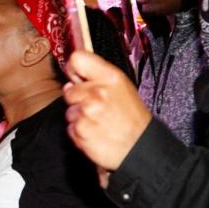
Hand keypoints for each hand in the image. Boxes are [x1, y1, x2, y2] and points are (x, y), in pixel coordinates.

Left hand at [63, 50, 151, 172]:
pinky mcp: (80, 130)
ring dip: (80, 118)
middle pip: (69, 91)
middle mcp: (97, 92)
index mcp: (110, 77)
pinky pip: (70, 128)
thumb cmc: (132, 119)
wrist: (139, 147)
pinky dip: (80, 132)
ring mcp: (87, 112)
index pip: (78, 60)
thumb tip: (73, 77)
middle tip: (97, 108)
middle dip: (78, 100)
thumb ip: (99, 77)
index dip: (74, 68)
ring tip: (99, 122)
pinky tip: (95, 132)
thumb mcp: (122, 88)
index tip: (76, 77)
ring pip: (69, 111)